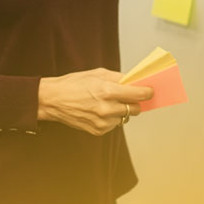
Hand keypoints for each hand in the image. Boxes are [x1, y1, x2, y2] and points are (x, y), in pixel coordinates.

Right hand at [37, 68, 153, 134]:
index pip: (138, 94)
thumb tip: (134, 81)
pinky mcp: (98, 130)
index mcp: (107, 91)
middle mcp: (107, 108)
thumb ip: (118, 78)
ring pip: (125, 117)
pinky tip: (99, 110)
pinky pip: (114, 124)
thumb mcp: (96, 73)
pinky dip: (111, 117)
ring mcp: (103, 122)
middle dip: (134, 102)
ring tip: (107, 102)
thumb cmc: (73, 84)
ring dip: (121, 110)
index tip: (151, 91)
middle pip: (135, 109)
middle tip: (128, 96)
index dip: (147, 92)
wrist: (53, 100)